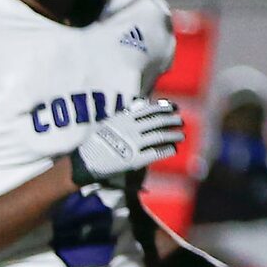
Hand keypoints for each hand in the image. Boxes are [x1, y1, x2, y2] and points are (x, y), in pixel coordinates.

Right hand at [68, 99, 184, 187]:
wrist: (85, 162)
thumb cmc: (96, 143)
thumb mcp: (109, 123)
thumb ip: (126, 114)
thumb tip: (142, 103)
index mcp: (125, 119)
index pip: (150, 109)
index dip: (165, 108)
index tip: (174, 108)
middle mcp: (131, 129)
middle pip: (159, 121)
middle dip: (173, 120)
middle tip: (181, 122)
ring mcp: (134, 144)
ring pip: (161, 136)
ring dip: (174, 135)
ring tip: (181, 136)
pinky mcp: (135, 160)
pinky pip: (157, 153)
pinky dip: (168, 150)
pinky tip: (173, 149)